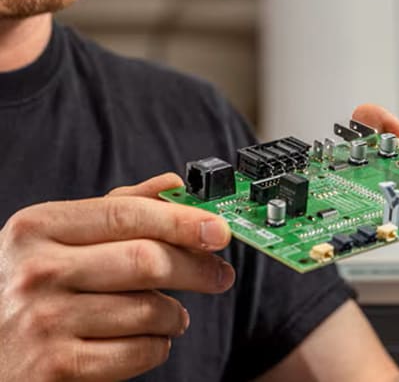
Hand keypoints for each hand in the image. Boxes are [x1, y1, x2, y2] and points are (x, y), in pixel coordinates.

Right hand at [0, 174, 235, 380]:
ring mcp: (44, 321)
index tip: (220, 230)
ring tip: (171, 314)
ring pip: (150, 310)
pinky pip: (139, 353)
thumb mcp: (55, 239)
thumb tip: (172, 184)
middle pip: (148, 261)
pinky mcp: (56, 367)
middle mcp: (38, 271)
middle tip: (220, 275)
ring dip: (176, 314)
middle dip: (198, 268)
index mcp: (39, 227)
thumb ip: (115, 210)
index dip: (184, 221)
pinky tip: (148, 340)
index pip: (129, 215)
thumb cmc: (28, 289)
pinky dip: (158, 347)